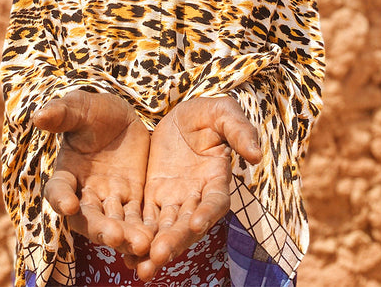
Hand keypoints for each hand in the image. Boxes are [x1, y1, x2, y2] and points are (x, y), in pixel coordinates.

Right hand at [32, 90, 151, 256]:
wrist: (122, 117)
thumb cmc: (94, 111)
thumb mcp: (81, 108)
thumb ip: (63, 113)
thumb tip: (39, 115)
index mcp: (66, 173)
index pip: (58, 189)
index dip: (61, 198)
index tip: (67, 206)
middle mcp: (84, 193)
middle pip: (88, 217)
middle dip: (100, 228)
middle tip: (115, 237)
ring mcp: (109, 198)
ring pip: (115, 223)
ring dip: (126, 235)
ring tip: (142, 244)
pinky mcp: (133, 198)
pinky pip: (138, 218)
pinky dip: (145, 230)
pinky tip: (158, 239)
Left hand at [133, 96, 261, 280]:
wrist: (178, 115)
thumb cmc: (206, 113)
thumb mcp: (223, 113)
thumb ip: (240, 131)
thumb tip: (256, 156)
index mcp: (217, 178)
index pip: (216, 201)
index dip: (208, 213)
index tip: (198, 223)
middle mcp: (197, 196)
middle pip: (188, 224)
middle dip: (175, 241)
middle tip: (158, 256)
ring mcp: (174, 200)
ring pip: (165, 229)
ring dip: (153, 249)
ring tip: (139, 267)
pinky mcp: (152, 199)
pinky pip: (144, 222)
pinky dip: (136, 239)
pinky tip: (123, 254)